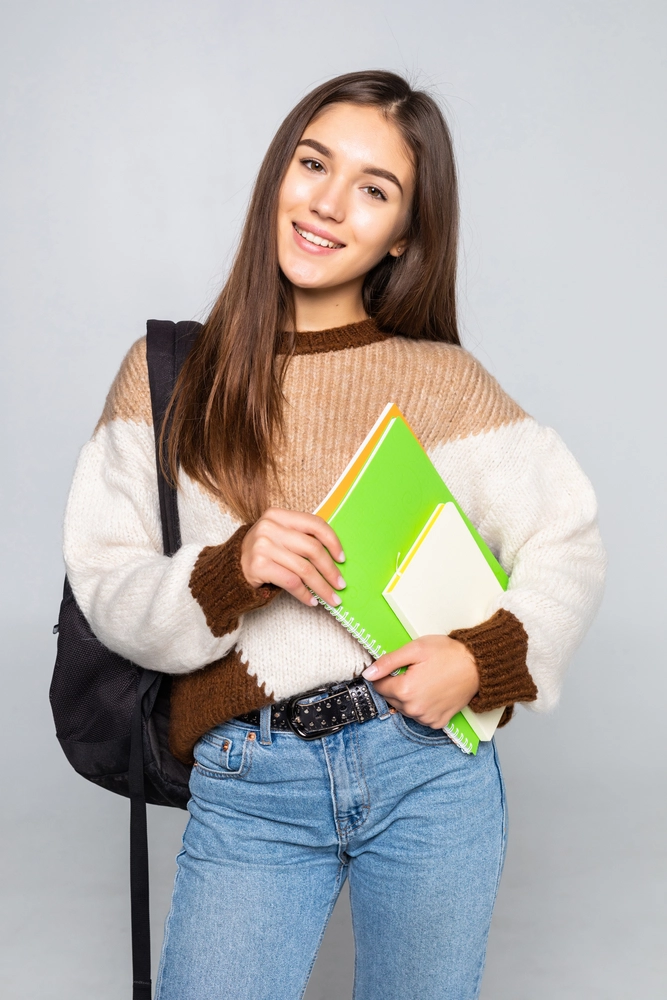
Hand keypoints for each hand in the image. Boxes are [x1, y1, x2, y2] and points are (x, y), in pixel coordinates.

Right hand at [240, 507, 345, 608]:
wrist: (231, 569)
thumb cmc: (263, 554)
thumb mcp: (279, 537)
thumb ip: (301, 539)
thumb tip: (336, 559)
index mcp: (279, 515)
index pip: (315, 524)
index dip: (333, 542)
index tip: (342, 559)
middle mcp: (270, 527)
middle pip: (312, 549)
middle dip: (330, 570)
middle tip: (340, 585)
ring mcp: (262, 546)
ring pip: (304, 569)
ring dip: (322, 587)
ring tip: (332, 599)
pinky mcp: (258, 566)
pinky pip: (291, 582)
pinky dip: (305, 594)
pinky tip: (312, 601)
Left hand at [362, 635, 479, 728]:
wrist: (478, 666)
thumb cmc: (448, 654)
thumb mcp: (414, 649)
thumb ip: (388, 662)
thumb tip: (368, 674)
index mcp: (405, 690)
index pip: (378, 686)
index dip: (385, 674)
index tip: (397, 666)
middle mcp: (414, 709)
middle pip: (390, 698)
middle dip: (396, 685)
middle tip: (413, 671)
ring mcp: (426, 718)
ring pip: (404, 708)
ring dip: (408, 696)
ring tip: (424, 680)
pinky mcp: (438, 722)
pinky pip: (419, 716)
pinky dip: (421, 706)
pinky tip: (431, 692)